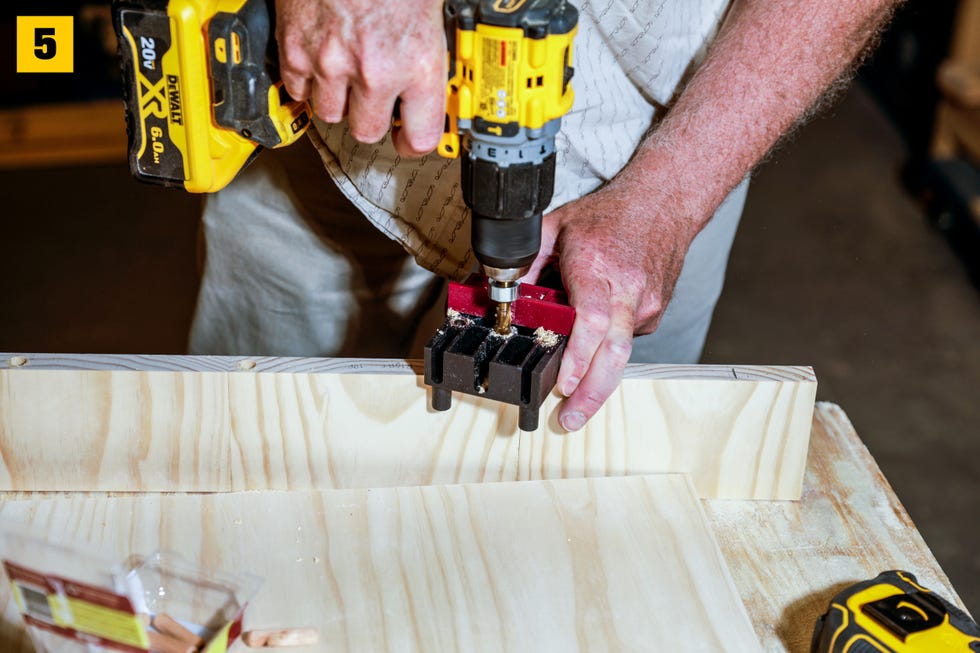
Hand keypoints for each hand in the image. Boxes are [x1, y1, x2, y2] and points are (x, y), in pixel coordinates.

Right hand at [276, 0, 445, 156]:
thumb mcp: (428, 9)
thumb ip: (427, 47)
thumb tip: (430, 75)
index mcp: (417, 61)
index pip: (419, 137)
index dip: (413, 142)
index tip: (408, 139)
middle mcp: (375, 70)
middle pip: (368, 131)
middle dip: (372, 118)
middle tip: (375, 100)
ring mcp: (331, 63)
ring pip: (330, 113)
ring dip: (337, 99)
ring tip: (345, 75)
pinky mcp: (295, 48)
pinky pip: (297, 88)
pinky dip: (305, 80)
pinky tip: (318, 62)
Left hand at [524, 179, 701, 430]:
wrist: (664, 202)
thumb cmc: (608, 215)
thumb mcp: (556, 227)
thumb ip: (525, 260)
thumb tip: (495, 288)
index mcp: (597, 268)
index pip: (593, 321)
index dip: (579, 356)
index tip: (564, 383)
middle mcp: (626, 291)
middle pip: (615, 352)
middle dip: (593, 393)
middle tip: (570, 419)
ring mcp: (645, 305)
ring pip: (622, 354)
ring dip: (599, 384)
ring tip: (577, 408)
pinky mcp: (654, 314)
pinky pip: (626, 340)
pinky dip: (607, 351)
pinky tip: (595, 348)